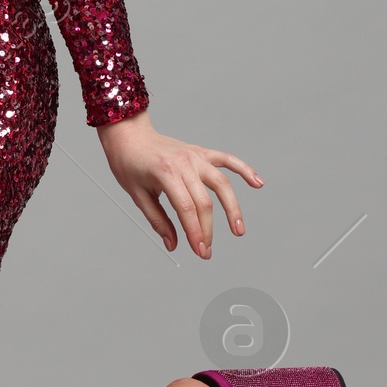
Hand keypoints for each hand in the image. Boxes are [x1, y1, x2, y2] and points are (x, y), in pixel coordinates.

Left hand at [96, 111, 261, 258]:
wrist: (129, 134)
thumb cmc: (129, 164)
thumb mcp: (137, 195)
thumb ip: (158, 221)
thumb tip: (174, 245)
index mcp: (165, 173)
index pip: (187, 208)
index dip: (195, 232)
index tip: (200, 251)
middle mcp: (184, 163)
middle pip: (204, 201)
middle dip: (208, 230)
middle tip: (207, 252)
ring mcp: (195, 156)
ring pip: (222, 183)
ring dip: (233, 208)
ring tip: (238, 230)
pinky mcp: (201, 152)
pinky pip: (227, 160)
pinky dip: (244, 170)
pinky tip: (258, 183)